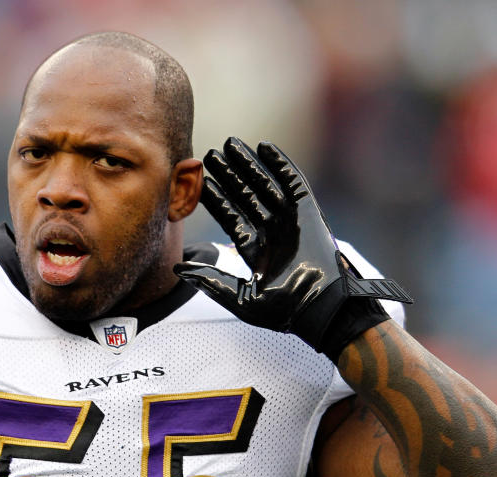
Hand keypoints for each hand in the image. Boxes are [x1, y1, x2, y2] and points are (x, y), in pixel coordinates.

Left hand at [174, 137, 411, 360]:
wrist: (318, 309)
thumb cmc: (283, 311)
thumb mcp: (239, 297)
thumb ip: (210, 280)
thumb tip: (177, 270)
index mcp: (256, 251)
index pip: (231, 217)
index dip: (216, 199)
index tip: (199, 182)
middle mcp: (272, 233)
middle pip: (246, 196)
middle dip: (229, 176)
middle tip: (210, 155)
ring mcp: (290, 221)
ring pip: (265, 185)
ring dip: (249, 164)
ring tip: (230, 144)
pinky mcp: (308, 212)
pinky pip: (293, 182)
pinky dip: (281, 164)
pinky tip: (264, 148)